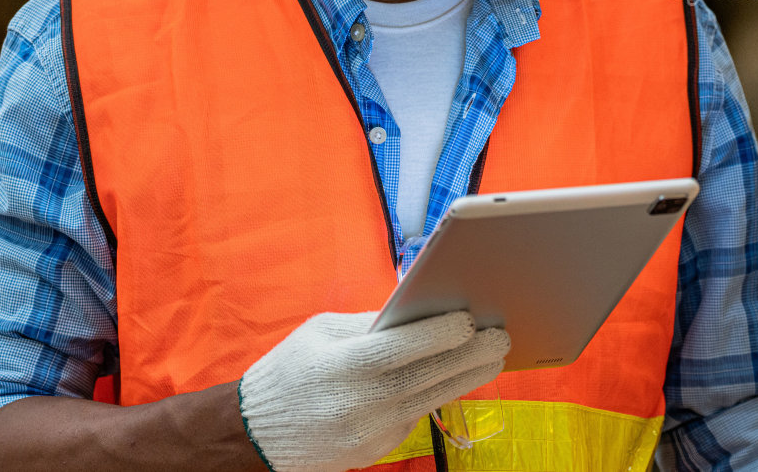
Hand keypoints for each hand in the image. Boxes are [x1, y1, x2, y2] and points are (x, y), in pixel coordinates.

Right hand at [237, 311, 507, 471]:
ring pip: (433, 397)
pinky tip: (458, 376)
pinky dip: (438, 394)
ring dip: (469, 375)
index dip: (442, 331)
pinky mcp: (377, 449)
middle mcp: (361, 401)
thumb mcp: (321, 333)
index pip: (404, 346)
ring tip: (495, 355)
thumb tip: (420, 308)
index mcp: (344, 365)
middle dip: (472, 353)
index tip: (470, 317)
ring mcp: (371, 431)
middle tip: (501, 336)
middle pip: (430, 374)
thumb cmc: (290, 371)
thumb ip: (370, 323)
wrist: (256, 434)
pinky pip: (416, 416)